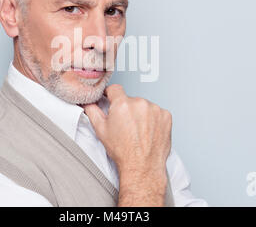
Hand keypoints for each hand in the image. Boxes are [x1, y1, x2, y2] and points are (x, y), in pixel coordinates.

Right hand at [83, 84, 171, 202]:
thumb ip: (92, 111)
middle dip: (127, 109)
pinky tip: (148, 131)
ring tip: (138, 130)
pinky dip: (153, 119)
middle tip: (125, 125)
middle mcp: (140, 104)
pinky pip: (157, 112)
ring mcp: (155, 109)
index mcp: (122, 104)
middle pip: (130, 99)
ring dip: (141, 114)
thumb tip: (89, 102)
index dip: (111, 95)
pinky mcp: (166, 116)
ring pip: (144, 106)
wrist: (142, 167)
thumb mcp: (101, 130)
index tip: (111, 99)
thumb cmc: (123, 152)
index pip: (115, 89)